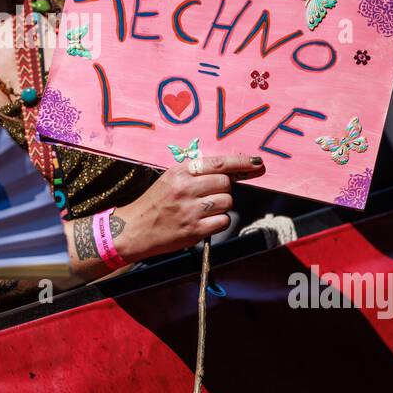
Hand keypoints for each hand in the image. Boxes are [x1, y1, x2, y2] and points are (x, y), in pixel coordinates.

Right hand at [114, 154, 264, 260]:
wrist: (135, 228)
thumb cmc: (156, 202)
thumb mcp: (170, 178)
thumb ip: (195, 172)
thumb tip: (230, 169)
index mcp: (180, 172)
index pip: (219, 163)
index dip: (241, 162)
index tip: (257, 163)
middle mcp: (186, 188)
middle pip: (226, 183)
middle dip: (224, 189)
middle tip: (210, 195)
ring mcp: (190, 210)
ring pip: (227, 202)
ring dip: (222, 206)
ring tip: (204, 209)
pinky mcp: (194, 230)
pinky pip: (223, 221)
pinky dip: (218, 222)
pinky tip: (204, 221)